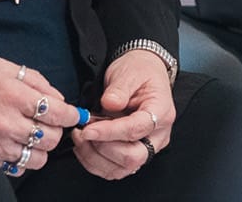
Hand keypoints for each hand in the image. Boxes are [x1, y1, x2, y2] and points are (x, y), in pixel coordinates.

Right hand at [0, 55, 77, 174]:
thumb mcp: (4, 66)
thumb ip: (35, 81)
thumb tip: (58, 97)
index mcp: (13, 95)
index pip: (59, 113)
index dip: (72, 114)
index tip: (73, 113)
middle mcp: (7, 122)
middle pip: (52, 138)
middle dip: (56, 129)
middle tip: (49, 121)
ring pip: (38, 158)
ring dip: (41, 147)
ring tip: (32, 134)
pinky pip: (18, 168)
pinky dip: (22, 159)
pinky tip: (17, 144)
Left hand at [73, 49, 174, 180]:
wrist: (144, 72)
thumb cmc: (139, 71)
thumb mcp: (129, 72)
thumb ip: (119, 89)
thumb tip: (109, 103)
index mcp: (161, 112)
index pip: (136, 130)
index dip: (110, 133)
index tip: (88, 130)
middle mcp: (158, 135)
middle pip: (133, 157)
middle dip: (102, 149)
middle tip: (82, 132)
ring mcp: (147, 147)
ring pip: (122, 168)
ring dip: (95, 158)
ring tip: (80, 137)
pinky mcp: (133, 152)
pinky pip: (115, 169)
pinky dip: (95, 162)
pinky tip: (84, 146)